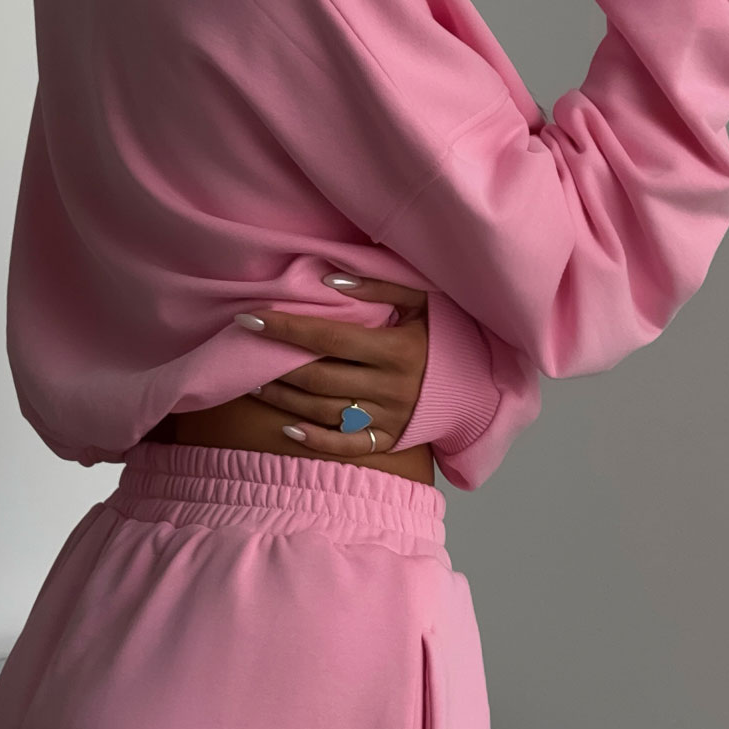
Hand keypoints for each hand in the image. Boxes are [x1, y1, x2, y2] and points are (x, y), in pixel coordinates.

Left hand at [241, 276, 428, 459]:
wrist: (481, 382)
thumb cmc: (444, 334)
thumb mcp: (422, 301)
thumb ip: (379, 287)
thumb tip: (330, 282)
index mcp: (398, 350)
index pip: (329, 337)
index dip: (287, 328)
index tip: (250, 318)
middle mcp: (392, 388)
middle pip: (321, 377)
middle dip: (278, 365)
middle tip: (247, 351)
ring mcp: (391, 418)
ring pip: (326, 411)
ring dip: (286, 399)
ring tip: (256, 383)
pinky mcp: (391, 441)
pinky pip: (347, 446)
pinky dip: (315, 440)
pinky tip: (288, 429)